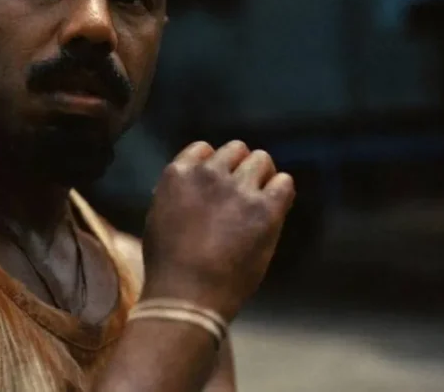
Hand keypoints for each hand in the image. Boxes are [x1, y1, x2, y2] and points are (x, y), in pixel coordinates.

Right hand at [140, 141, 295, 320]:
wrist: (187, 296)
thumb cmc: (169, 267)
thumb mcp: (159, 220)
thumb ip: (178, 196)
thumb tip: (195, 187)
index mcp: (178, 174)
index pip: (204, 149)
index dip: (214, 166)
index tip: (218, 184)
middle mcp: (208, 174)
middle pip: (237, 150)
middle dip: (241, 167)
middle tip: (243, 193)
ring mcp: (238, 190)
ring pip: (262, 161)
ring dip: (263, 177)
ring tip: (260, 202)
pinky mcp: (264, 210)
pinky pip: (284, 183)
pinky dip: (281, 193)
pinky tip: (274, 210)